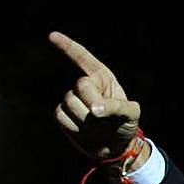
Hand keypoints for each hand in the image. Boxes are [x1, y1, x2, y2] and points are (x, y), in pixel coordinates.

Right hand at [50, 31, 142, 161]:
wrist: (116, 147)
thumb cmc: (126, 125)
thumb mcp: (131, 114)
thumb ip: (116, 107)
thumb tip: (94, 109)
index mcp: (103, 78)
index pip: (83, 58)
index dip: (68, 47)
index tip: (52, 36)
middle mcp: (86, 86)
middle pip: (80, 85)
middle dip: (93, 102)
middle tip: (104, 118)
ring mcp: (73, 100)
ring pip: (69, 102)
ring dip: (85, 119)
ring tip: (97, 127)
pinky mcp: (63, 115)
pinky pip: (60, 116)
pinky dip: (73, 127)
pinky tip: (84, 132)